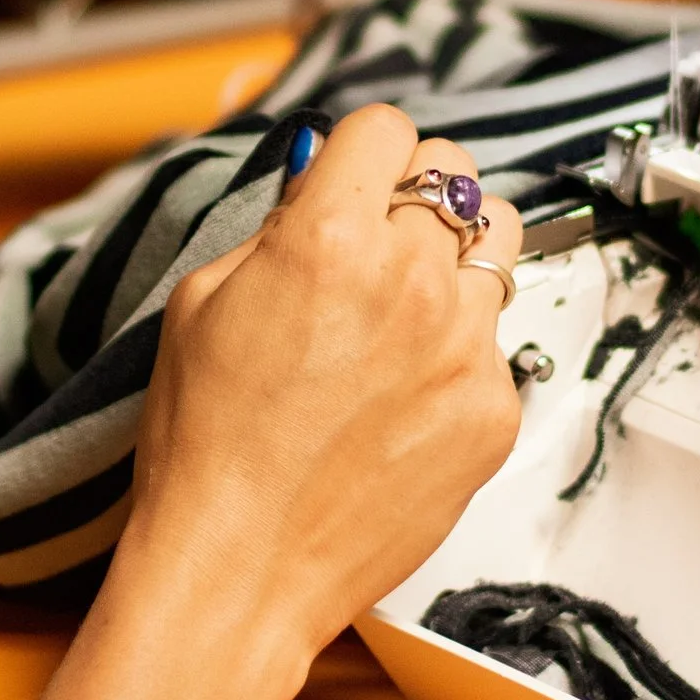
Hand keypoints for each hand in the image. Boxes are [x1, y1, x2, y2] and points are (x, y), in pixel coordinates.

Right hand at [119, 104, 523, 666]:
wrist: (240, 571)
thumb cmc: (204, 446)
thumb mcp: (202, 302)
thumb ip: (277, 226)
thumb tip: (322, 177)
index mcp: (328, 238)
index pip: (389, 129)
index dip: (365, 152)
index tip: (356, 177)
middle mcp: (410, 280)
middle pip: (455, 175)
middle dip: (414, 196)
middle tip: (380, 241)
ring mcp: (464, 346)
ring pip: (497, 247)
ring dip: (454, 261)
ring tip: (404, 313)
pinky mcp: (495, 408)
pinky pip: (495, 343)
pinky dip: (457, 354)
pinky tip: (403, 397)